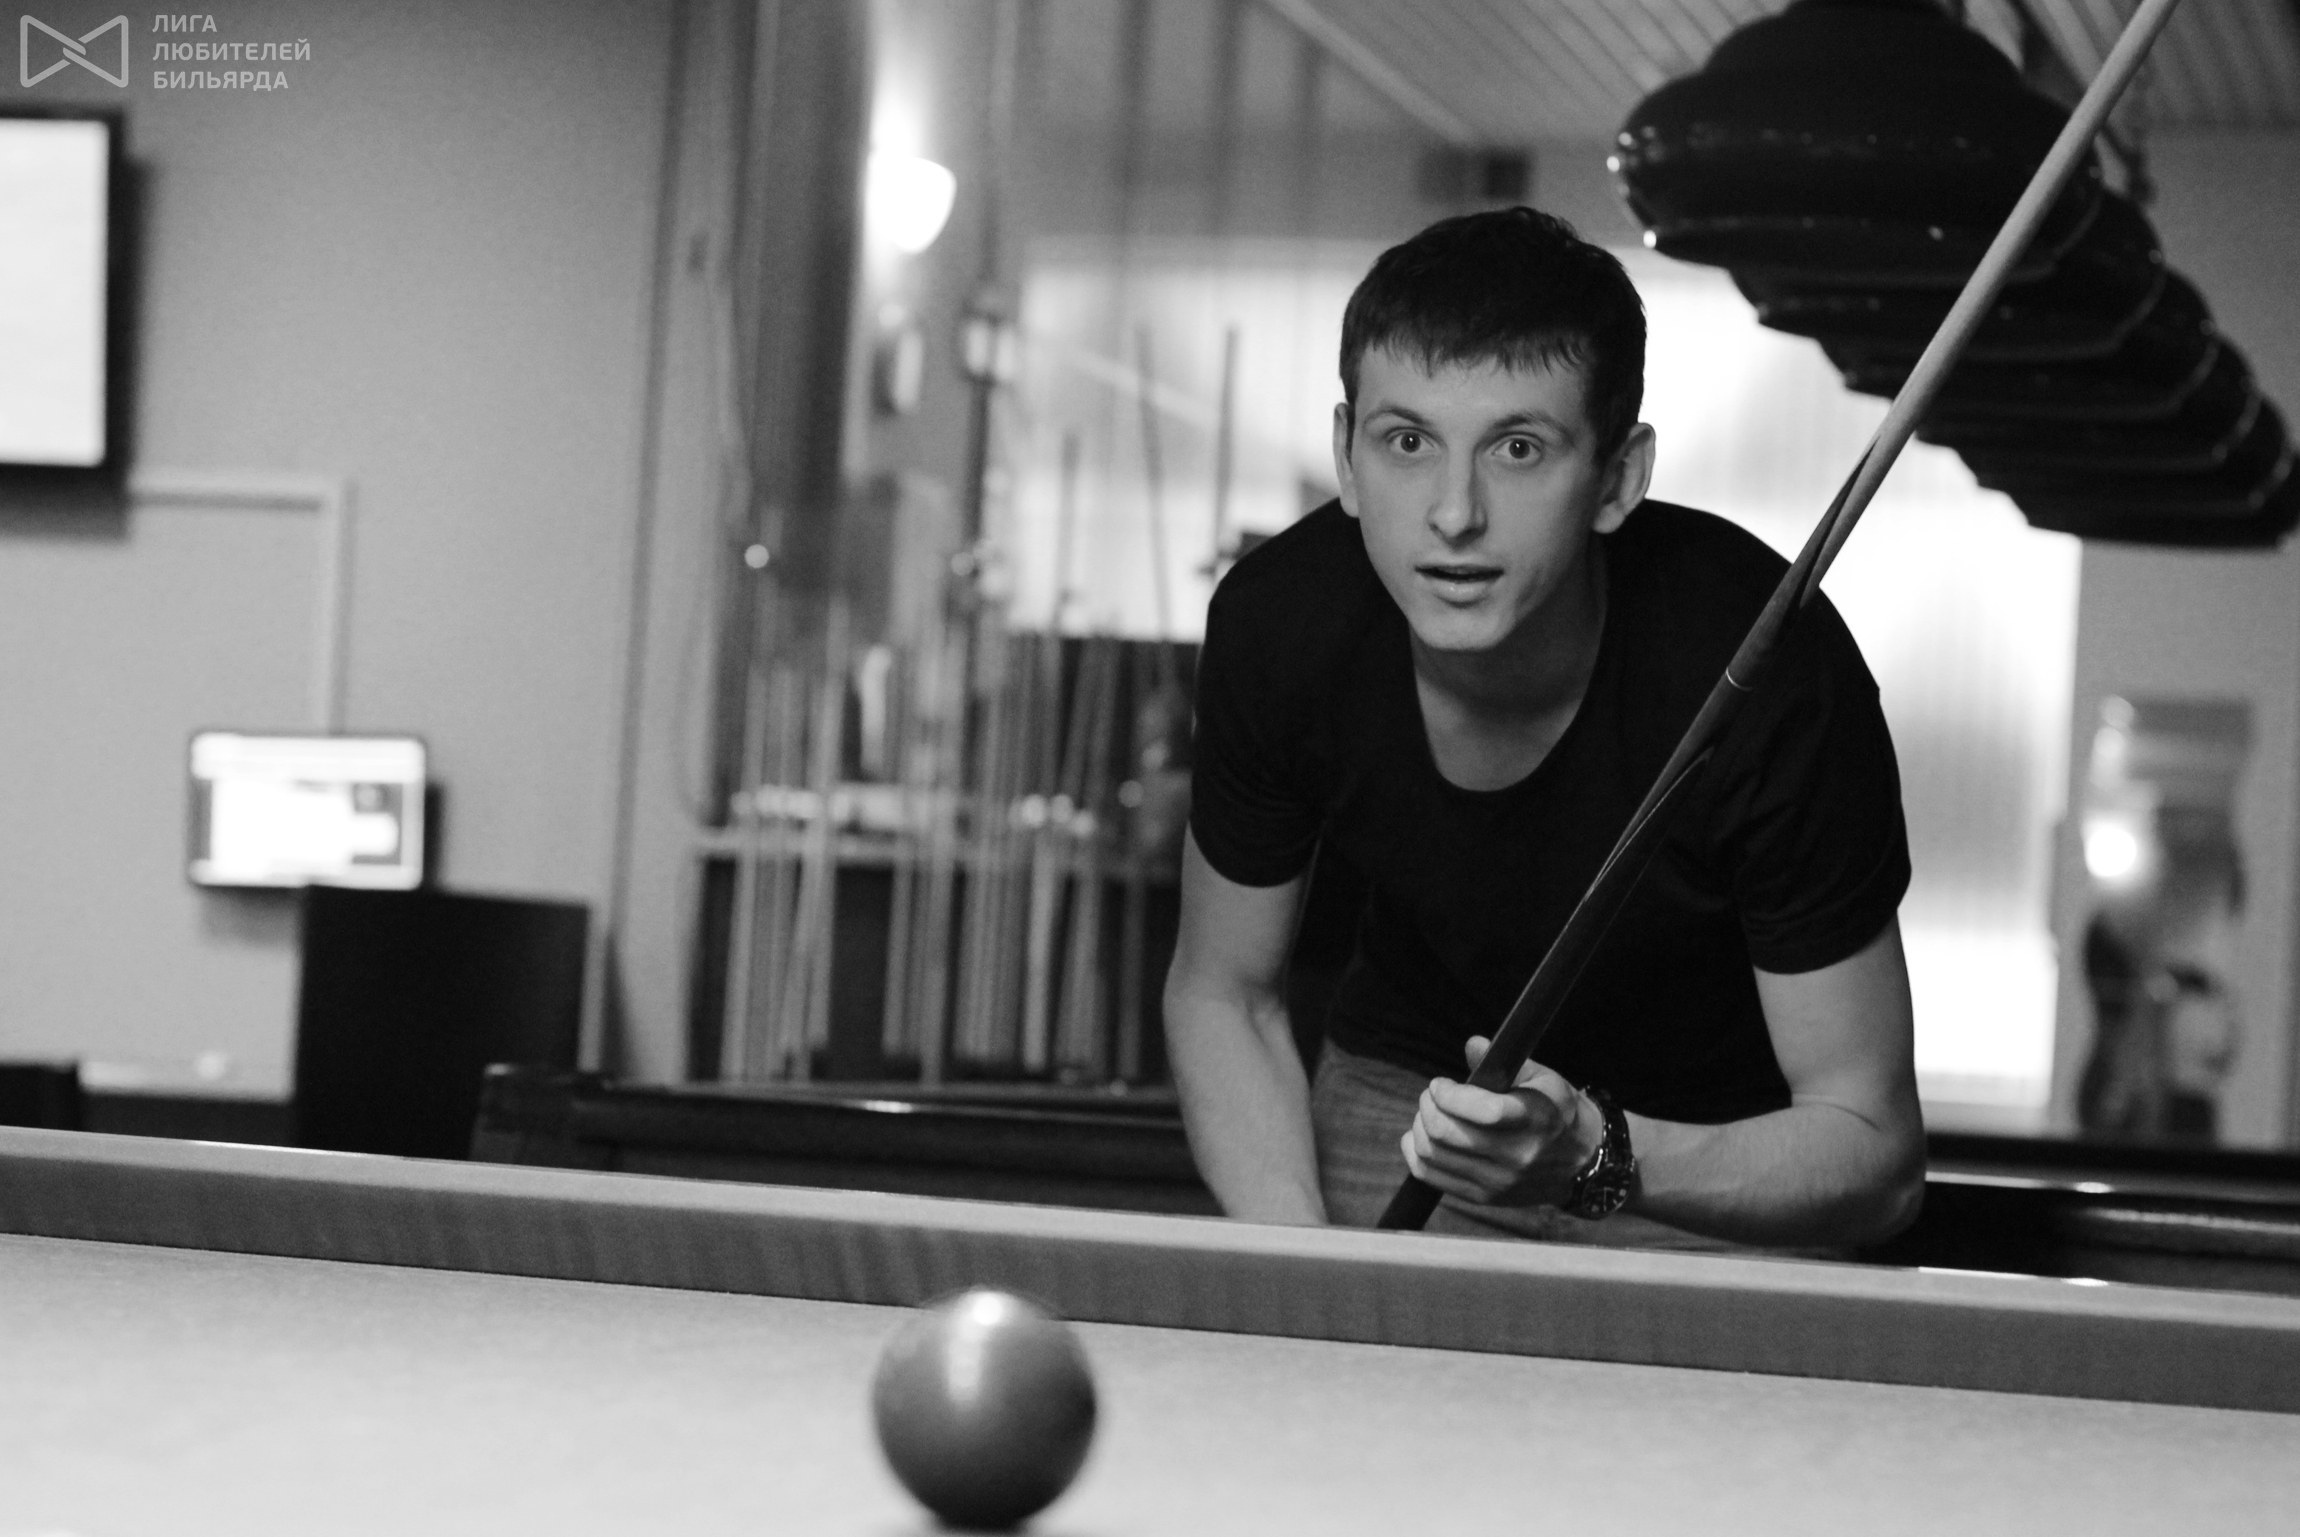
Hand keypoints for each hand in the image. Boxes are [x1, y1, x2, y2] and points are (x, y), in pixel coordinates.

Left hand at [1400, 1037, 1600, 1207]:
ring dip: (1420, 1126)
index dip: (1450, 1095)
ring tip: (1430, 1113)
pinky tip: (1420, 1137)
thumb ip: (1505, 1061)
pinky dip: (1415, 1153)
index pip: (1484, 1112)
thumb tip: (1472, 1045)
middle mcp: (1517, 1156)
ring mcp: (1498, 1181)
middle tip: (1433, 1095)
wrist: (1582, 1164)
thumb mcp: (1543, 1078)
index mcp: (1536, 1120)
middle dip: (1429, 1106)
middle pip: (1447, 1133)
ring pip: (1433, 1153)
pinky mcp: (1484, 1198)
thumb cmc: (1558, 1112)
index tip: (1441, 1084)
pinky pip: (1430, 1177)